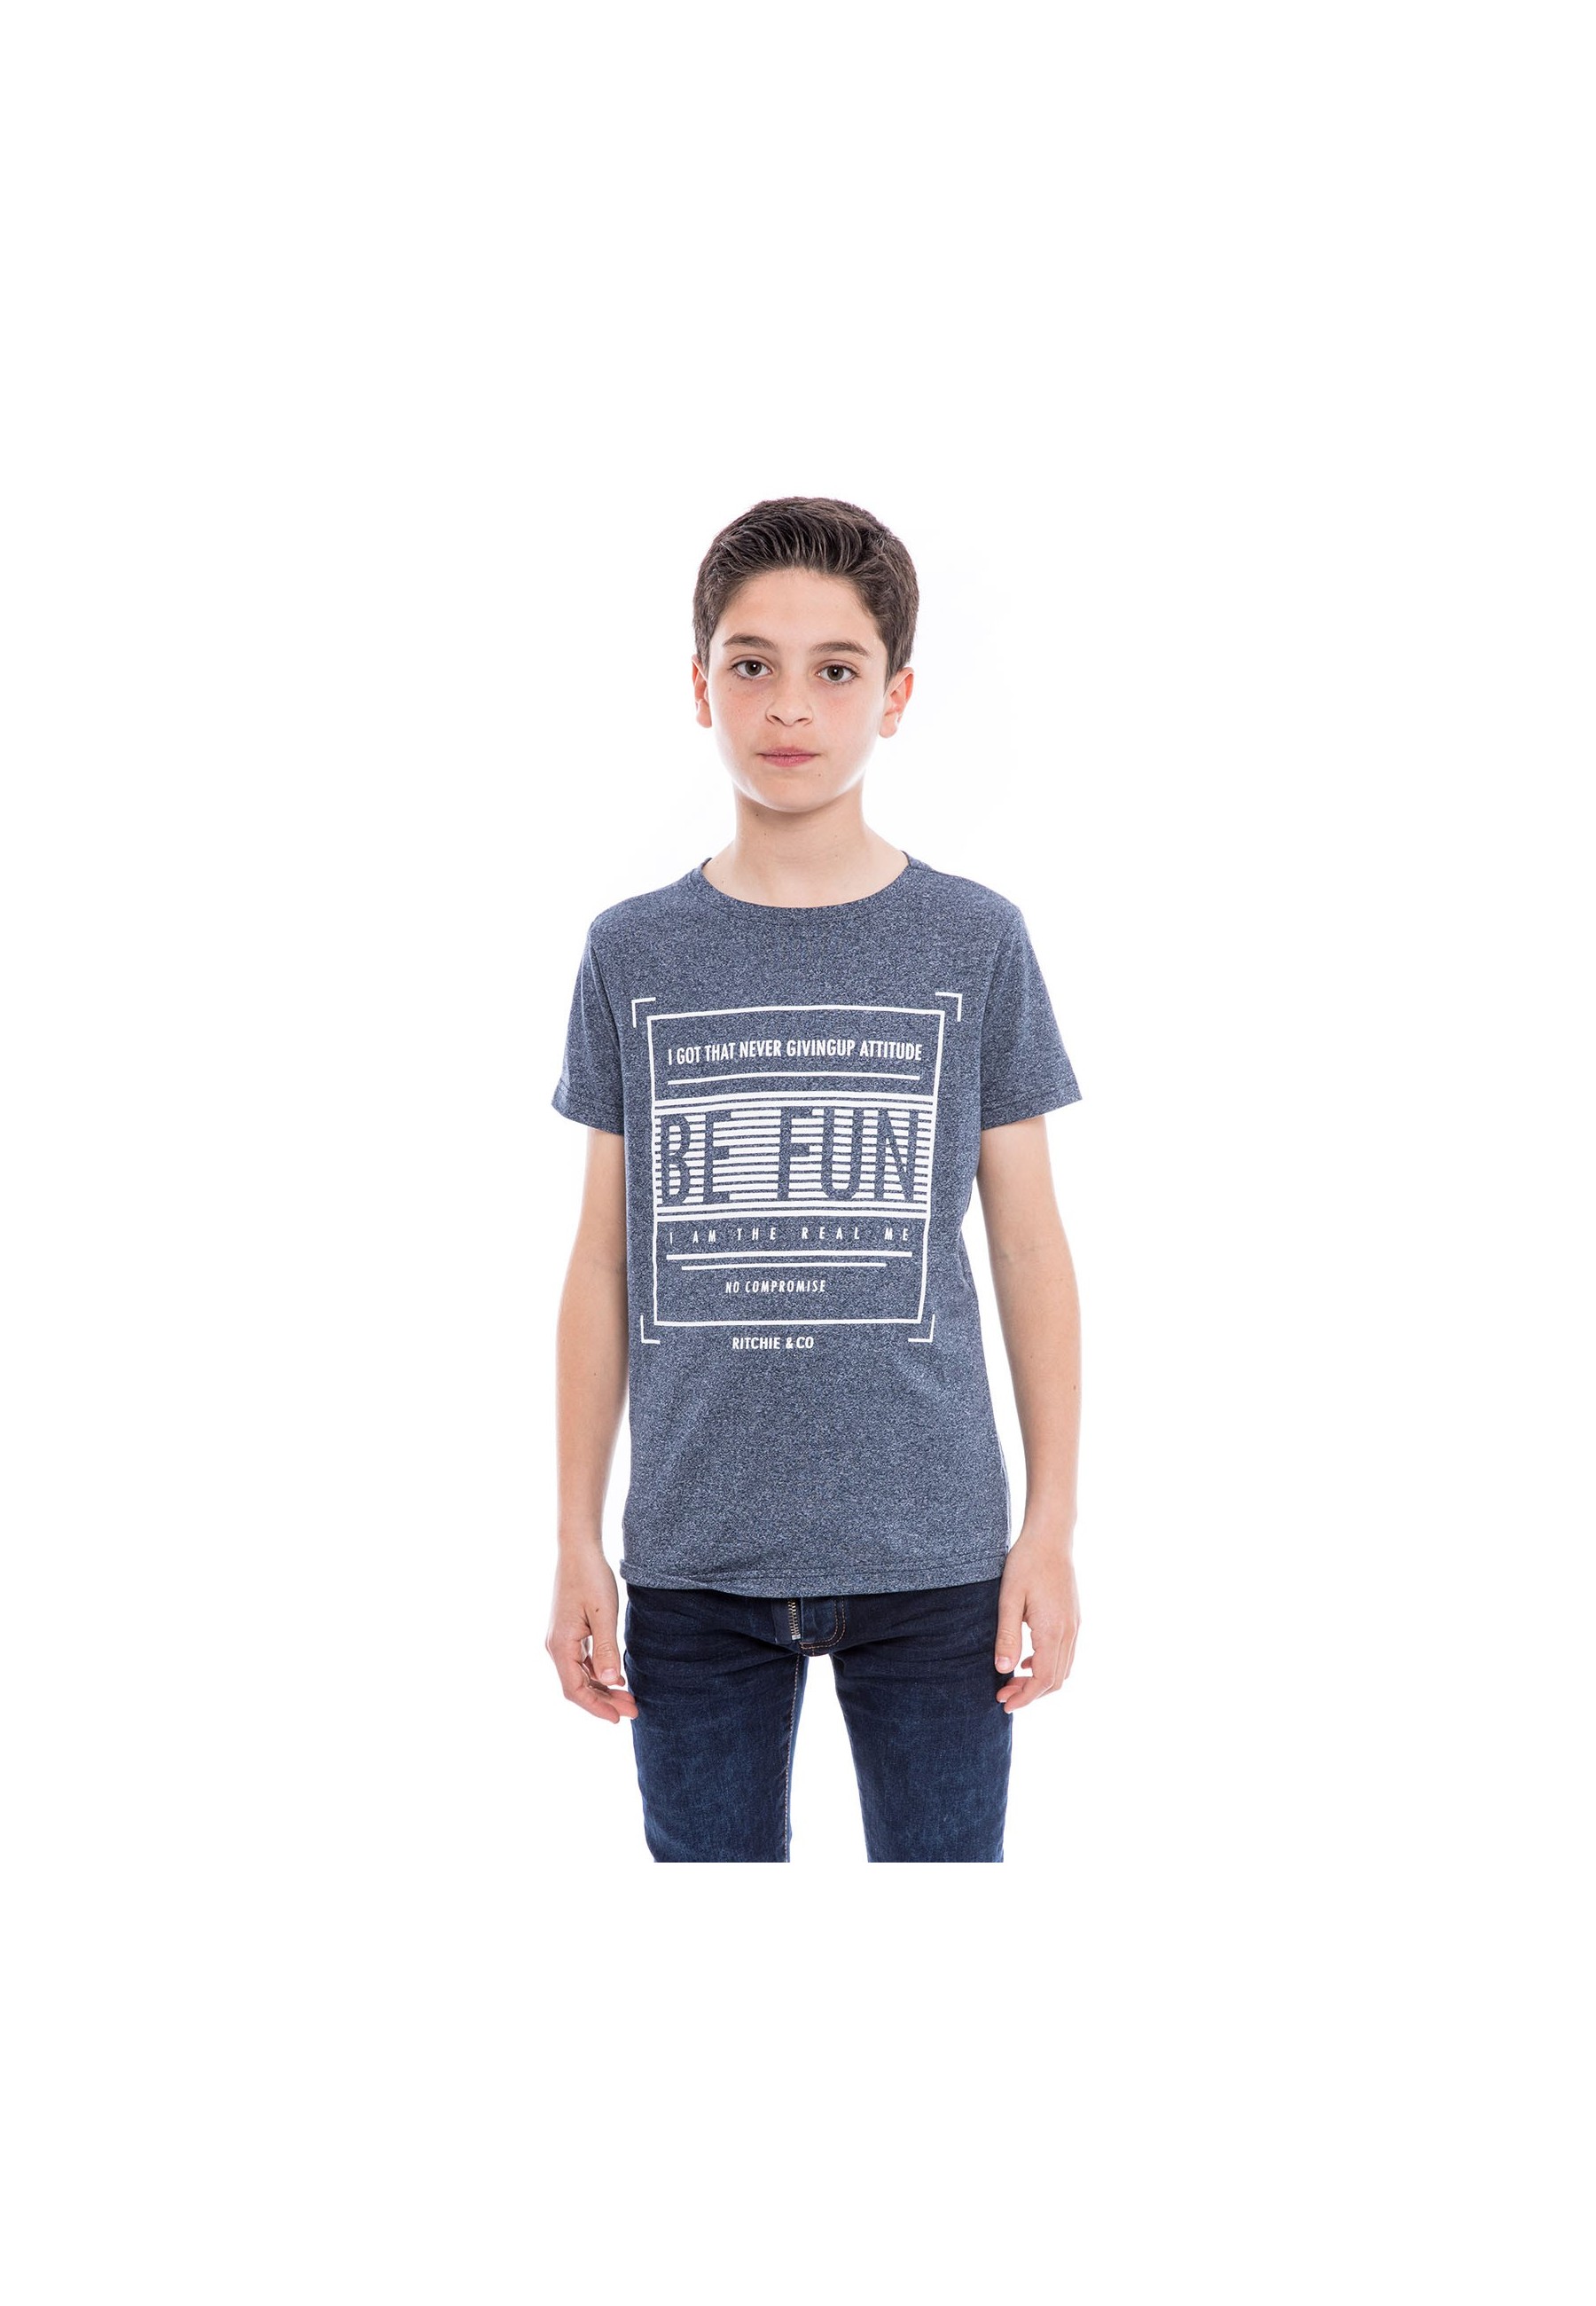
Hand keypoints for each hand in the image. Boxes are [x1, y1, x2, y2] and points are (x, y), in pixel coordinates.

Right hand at [545, 1548, 637, 1723]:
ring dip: (602, 1689)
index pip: (575, 1690)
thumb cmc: (591, 1577)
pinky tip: (616, 1677)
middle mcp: (556, 1646)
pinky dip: (598, 1673)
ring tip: (629, 1697)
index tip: (619, 1718)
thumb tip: (608, 1683)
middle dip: (604, 1701)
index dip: (597, 1707)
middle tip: (633, 1710)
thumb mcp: (604, 1614)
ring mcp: (561, 1640)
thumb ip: (606, 1649)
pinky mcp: (568, 1632)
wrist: (578, 1550)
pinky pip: (581, 1662)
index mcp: (561, 1645)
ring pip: (580, 1675)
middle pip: (577, 1686)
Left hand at [994, 1530, 1079, 1711]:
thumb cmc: (1026, 1563)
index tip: (1005, 1703)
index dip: (1025, 1697)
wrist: (1051, 1538)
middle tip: (1003, 1693)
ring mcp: (1074, 1625)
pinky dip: (1048, 1665)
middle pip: (1056, 1680)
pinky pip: (1065, 1654)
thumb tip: (1004, 1669)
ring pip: (1063, 1669)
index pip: (1043, 1679)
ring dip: (1040, 1681)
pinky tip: (1028, 1659)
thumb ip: (1007, 1636)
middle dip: (1030, 1693)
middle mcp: (1069, 1632)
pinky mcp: (1074, 1618)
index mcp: (1053, 1630)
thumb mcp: (1009, 1598)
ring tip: (1013, 1679)